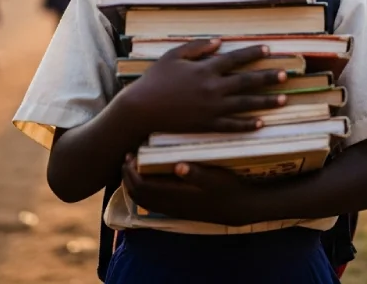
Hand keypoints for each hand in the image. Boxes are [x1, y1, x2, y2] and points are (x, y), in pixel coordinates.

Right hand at [116, 39, 287, 133]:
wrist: (142, 109)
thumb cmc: (154, 80)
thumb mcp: (173, 56)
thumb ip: (197, 48)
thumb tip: (219, 42)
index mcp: (205, 69)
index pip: (235, 59)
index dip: (253, 53)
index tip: (269, 50)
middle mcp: (213, 88)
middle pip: (247, 81)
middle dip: (268, 77)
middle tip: (286, 75)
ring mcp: (211, 108)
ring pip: (245, 104)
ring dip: (266, 101)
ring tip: (283, 99)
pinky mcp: (207, 125)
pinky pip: (232, 125)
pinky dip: (247, 125)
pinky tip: (261, 123)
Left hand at [122, 155, 254, 225]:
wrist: (239, 208)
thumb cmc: (228, 189)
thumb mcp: (216, 179)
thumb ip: (197, 173)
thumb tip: (179, 166)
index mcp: (175, 195)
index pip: (142, 187)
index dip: (131, 173)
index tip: (130, 156)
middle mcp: (170, 205)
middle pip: (136, 195)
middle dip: (127, 177)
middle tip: (128, 158)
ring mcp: (173, 210)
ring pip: (142, 202)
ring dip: (134, 184)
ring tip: (135, 166)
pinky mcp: (177, 210)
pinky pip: (151, 203)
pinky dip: (143, 191)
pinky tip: (149, 177)